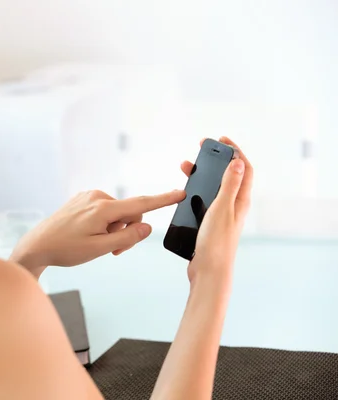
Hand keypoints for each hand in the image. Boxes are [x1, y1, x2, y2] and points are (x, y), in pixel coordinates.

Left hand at [10, 189, 185, 276]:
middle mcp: (97, 196)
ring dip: (113, 229)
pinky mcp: (82, 199)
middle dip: (126, 231)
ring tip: (96, 243)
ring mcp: (88, 196)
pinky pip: (104, 210)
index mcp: (103, 208)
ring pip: (117, 213)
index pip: (140, 204)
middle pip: (129, 212)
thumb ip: (126, 239)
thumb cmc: (66, 249)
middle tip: (112, 250)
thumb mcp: (99, 249)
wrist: (38, 244)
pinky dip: (104, 223)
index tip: (180, 193)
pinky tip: (88, 234)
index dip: (163, 200)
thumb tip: (146, 227)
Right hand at [184, 137, 253, 284]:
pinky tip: (183, 194)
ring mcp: (222, 215)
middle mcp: (233, 206)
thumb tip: (238, 161)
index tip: (221, 140)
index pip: (243, 168)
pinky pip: (204, 202)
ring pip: (213, 188)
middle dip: (215, 161)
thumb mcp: (222, 208)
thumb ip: (229, 184)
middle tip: (200, 151)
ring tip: (186, 169)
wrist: (209, 271)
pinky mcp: (210, 224)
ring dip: (202, 176)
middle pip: (227, 176)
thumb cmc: (216, 242)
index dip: (235, 151)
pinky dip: (195, 193)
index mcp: (240, 200)